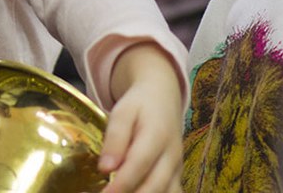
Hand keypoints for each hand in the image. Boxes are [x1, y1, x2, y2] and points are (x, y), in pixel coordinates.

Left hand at [99, 42, 184, 192]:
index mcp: (157, 135)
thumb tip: (105, 168)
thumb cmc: (139, 105)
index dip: (122, 183)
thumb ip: (115, 138)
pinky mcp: (177, 177)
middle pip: (154, 185)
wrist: (163, 99)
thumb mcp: (123, 112)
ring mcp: (177, 168)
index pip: (139, 164)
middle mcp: (171, 156)